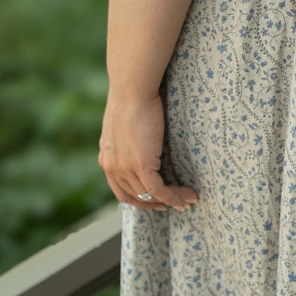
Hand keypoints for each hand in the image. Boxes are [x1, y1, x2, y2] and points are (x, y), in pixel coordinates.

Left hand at [98, 89, 198, 211]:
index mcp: (106, 158)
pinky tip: (186, 197)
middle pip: (134, 197)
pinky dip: (173, 197)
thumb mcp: (123, 125)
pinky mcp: (140, 165)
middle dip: (156, 204)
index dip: (139, 199)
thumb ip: (128, 141)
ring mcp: (124, 168)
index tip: (156, 200)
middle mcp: (111, 167)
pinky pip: (158, 190)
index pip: (120, 190)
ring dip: (171, 200)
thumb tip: (143, 144)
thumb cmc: (132, 99)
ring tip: (188, 199)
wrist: (132, 91)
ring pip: (149, 196)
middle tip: (175, 203)